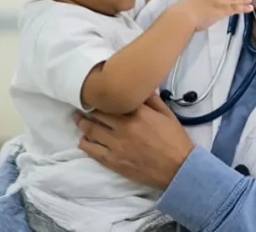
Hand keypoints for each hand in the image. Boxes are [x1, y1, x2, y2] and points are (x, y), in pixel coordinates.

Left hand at [75, 96, 194, 190]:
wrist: (178, 168)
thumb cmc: (174, 140)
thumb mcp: (167, 114)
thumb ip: (152, 100)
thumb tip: (140, 88)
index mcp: (138, 113)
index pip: (112, 100)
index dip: (102, 96)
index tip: (96, 93)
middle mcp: (123, 126)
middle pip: (97, 113)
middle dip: (88, 108)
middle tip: (82, 104)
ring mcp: (116, 144)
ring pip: (91, 130)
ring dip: (82, 123)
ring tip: (77, 118)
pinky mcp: (113, 160)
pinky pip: (92, 150)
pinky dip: (84, 143)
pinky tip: (83, 139)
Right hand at [171, 0, 251, 30]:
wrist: (182, 16)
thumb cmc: (179, 14)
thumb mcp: (185, 6)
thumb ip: (191, 7)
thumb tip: (191, 12)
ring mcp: (216, 1)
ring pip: (232, 0)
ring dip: (242, 1)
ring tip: (250, 2)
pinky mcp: (221, 10)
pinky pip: (234, 8)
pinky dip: (242, 8)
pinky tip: (249, 8)